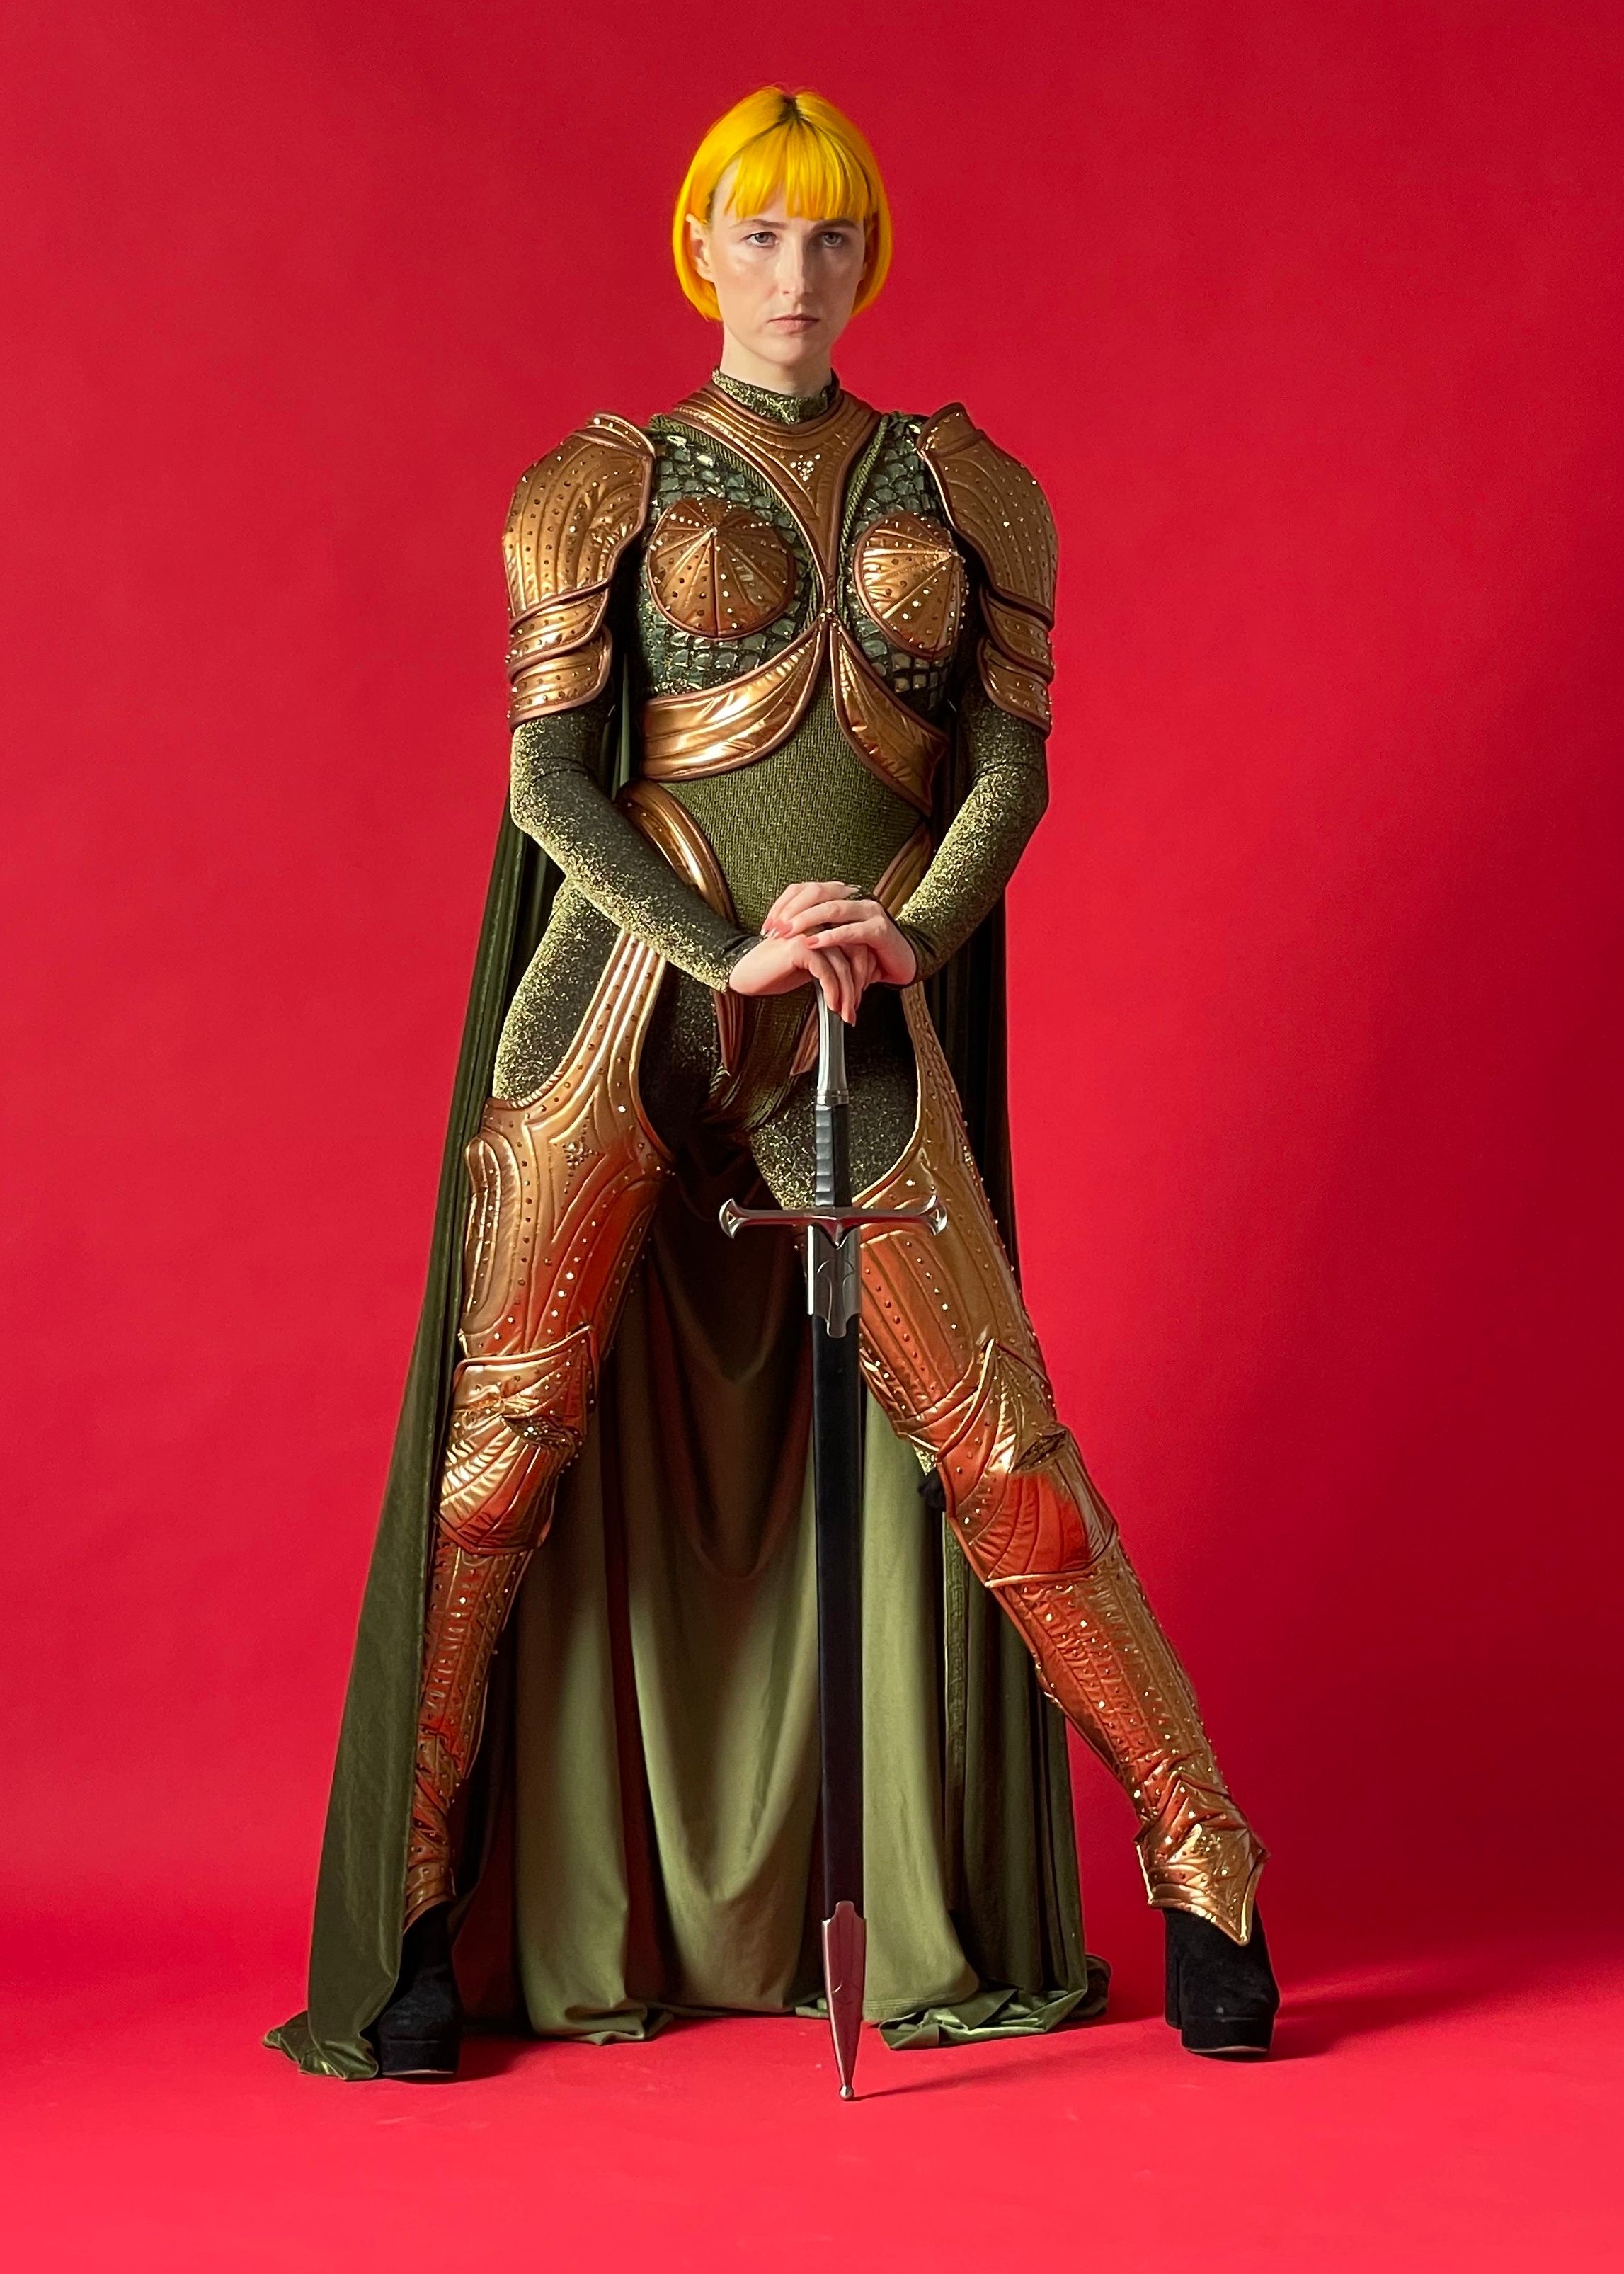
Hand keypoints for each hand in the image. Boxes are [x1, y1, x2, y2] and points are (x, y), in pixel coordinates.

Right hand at [727, 929, 875, 1023]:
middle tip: (855, 1009)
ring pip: (842, 965)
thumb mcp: (814, 966)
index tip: (862, 994)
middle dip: (858, 985)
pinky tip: (832, 1006)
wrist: (747, 975)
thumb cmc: (777, 971)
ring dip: (847, 994)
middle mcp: (819, 923)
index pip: (859, 943)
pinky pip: (826, 972)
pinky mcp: (799, 947)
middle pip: (855, 953)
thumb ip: (836, 964)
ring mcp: (809, 933)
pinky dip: (833, 992)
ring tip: (845, 1013)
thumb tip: (862, 979)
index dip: (865, 971)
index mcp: (825, 923)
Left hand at [762, 880, 917, 989]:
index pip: (805, 889)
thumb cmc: (865, 953)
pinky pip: (851, 930)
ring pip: (832, 908)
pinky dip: (830, 936)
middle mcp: (855, 897)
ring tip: (788, 934)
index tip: (767, 926)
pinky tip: (813, 943)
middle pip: (816, 893)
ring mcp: (869, 911)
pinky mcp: (880, 930)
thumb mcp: (833, 937)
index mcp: (841, 895)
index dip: (782, 905)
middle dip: (791, 911)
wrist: (900, 963)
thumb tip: (778, 930)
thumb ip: (813, 928)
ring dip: (806, 921)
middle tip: (774, 930)